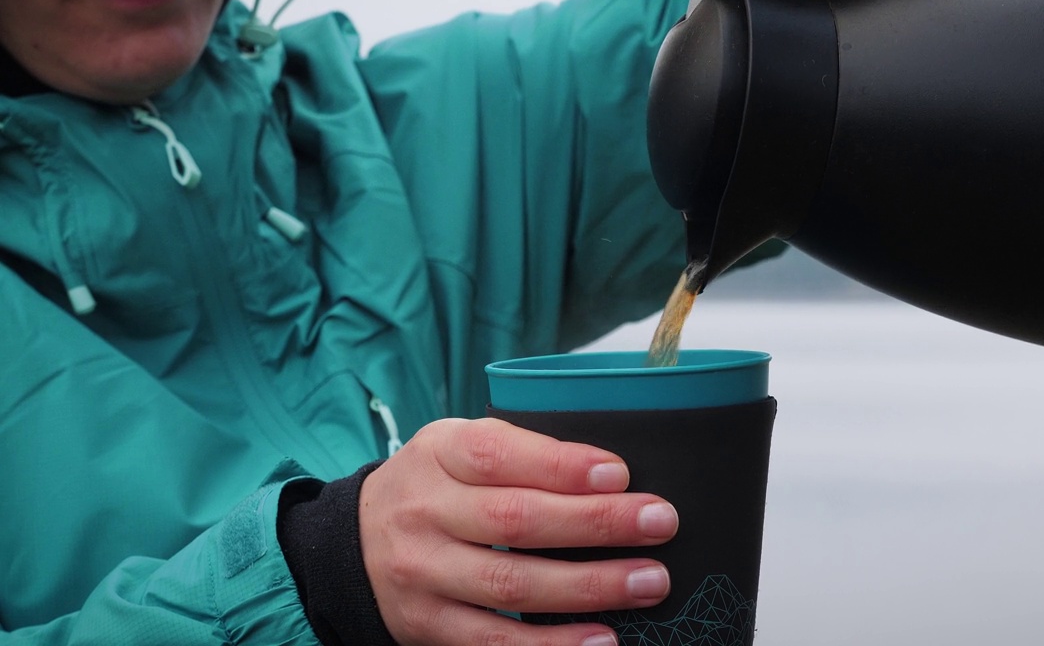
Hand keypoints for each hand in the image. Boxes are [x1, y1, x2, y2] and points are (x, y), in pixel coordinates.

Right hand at [359, 418, 679, 645]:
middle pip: (515, 519)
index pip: (497, 454)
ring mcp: (422, 574)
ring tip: (649, 582)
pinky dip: (552, 645)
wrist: (353, 544)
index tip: (621, 473)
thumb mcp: (458, 445)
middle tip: (661, 522)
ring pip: (511, 584)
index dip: (561, 465)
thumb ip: (520, 451)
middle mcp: (423, 512)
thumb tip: (610, 475)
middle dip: (597, 523)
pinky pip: (495, 641)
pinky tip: (601, 638)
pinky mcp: (427, 626)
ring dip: (589, 586)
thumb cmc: (436, 485)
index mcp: (437, 454)